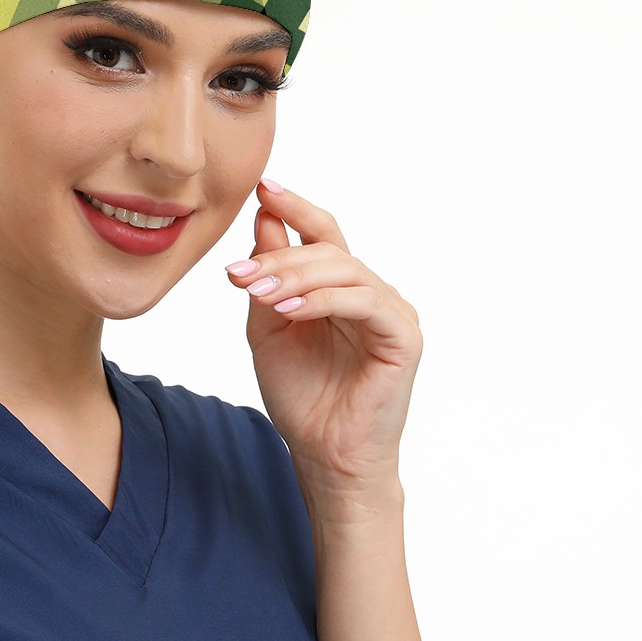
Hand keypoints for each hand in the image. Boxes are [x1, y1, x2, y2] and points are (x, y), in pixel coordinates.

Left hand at [224, 179, 422, 504]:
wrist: (324, 454)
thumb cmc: (301, 395)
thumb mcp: (269, 326)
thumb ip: (268, 277)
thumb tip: (263, 219)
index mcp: (339, 288)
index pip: (321, 232)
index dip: (294, 206)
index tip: (262, 186)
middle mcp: (369, 292)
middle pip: (327, 249)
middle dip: (278, 255)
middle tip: (238, 273)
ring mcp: (390, 312)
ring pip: (343, 269)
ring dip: (294, 276)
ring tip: (257, 292)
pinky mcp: (403, 336)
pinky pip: (363, 302)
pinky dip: (323, 301)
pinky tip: (289, 311)